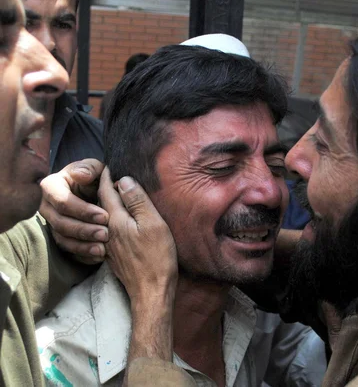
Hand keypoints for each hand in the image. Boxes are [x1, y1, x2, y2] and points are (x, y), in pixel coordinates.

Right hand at [40, 159, 108, 263]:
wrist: (95, 192)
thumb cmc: (93, 177)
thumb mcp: (93, 168)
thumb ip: (88, 168)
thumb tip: (80, 175)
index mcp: (51, 187)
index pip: (62, 202)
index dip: (82, 210)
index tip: (105, 216)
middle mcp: (47, 207)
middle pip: (60, 223)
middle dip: (84, 230)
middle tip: (105, 234)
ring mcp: (53, 225)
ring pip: (63, 240)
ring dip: (83, 246)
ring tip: (103, 249)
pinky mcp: (62, 238)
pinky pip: (68, 252)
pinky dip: (83, 255)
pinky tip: (98, 257)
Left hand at [97, 168, 176, 301]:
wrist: (151, 292)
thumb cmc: (157, 257)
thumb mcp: (153, 224)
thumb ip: (138, 201)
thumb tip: (124, 180)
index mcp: (115, 220)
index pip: (106, 191)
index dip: (108, 176)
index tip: (109, 164)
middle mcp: (106, 231)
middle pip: (101, 204)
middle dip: (104, 188)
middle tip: (110, 175)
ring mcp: (108, 245)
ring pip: (103, 217)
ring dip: (106, 204)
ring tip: (114, 194)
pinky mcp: (114, 256)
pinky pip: (108, 230)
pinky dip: (111, 220)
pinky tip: (119, 220)